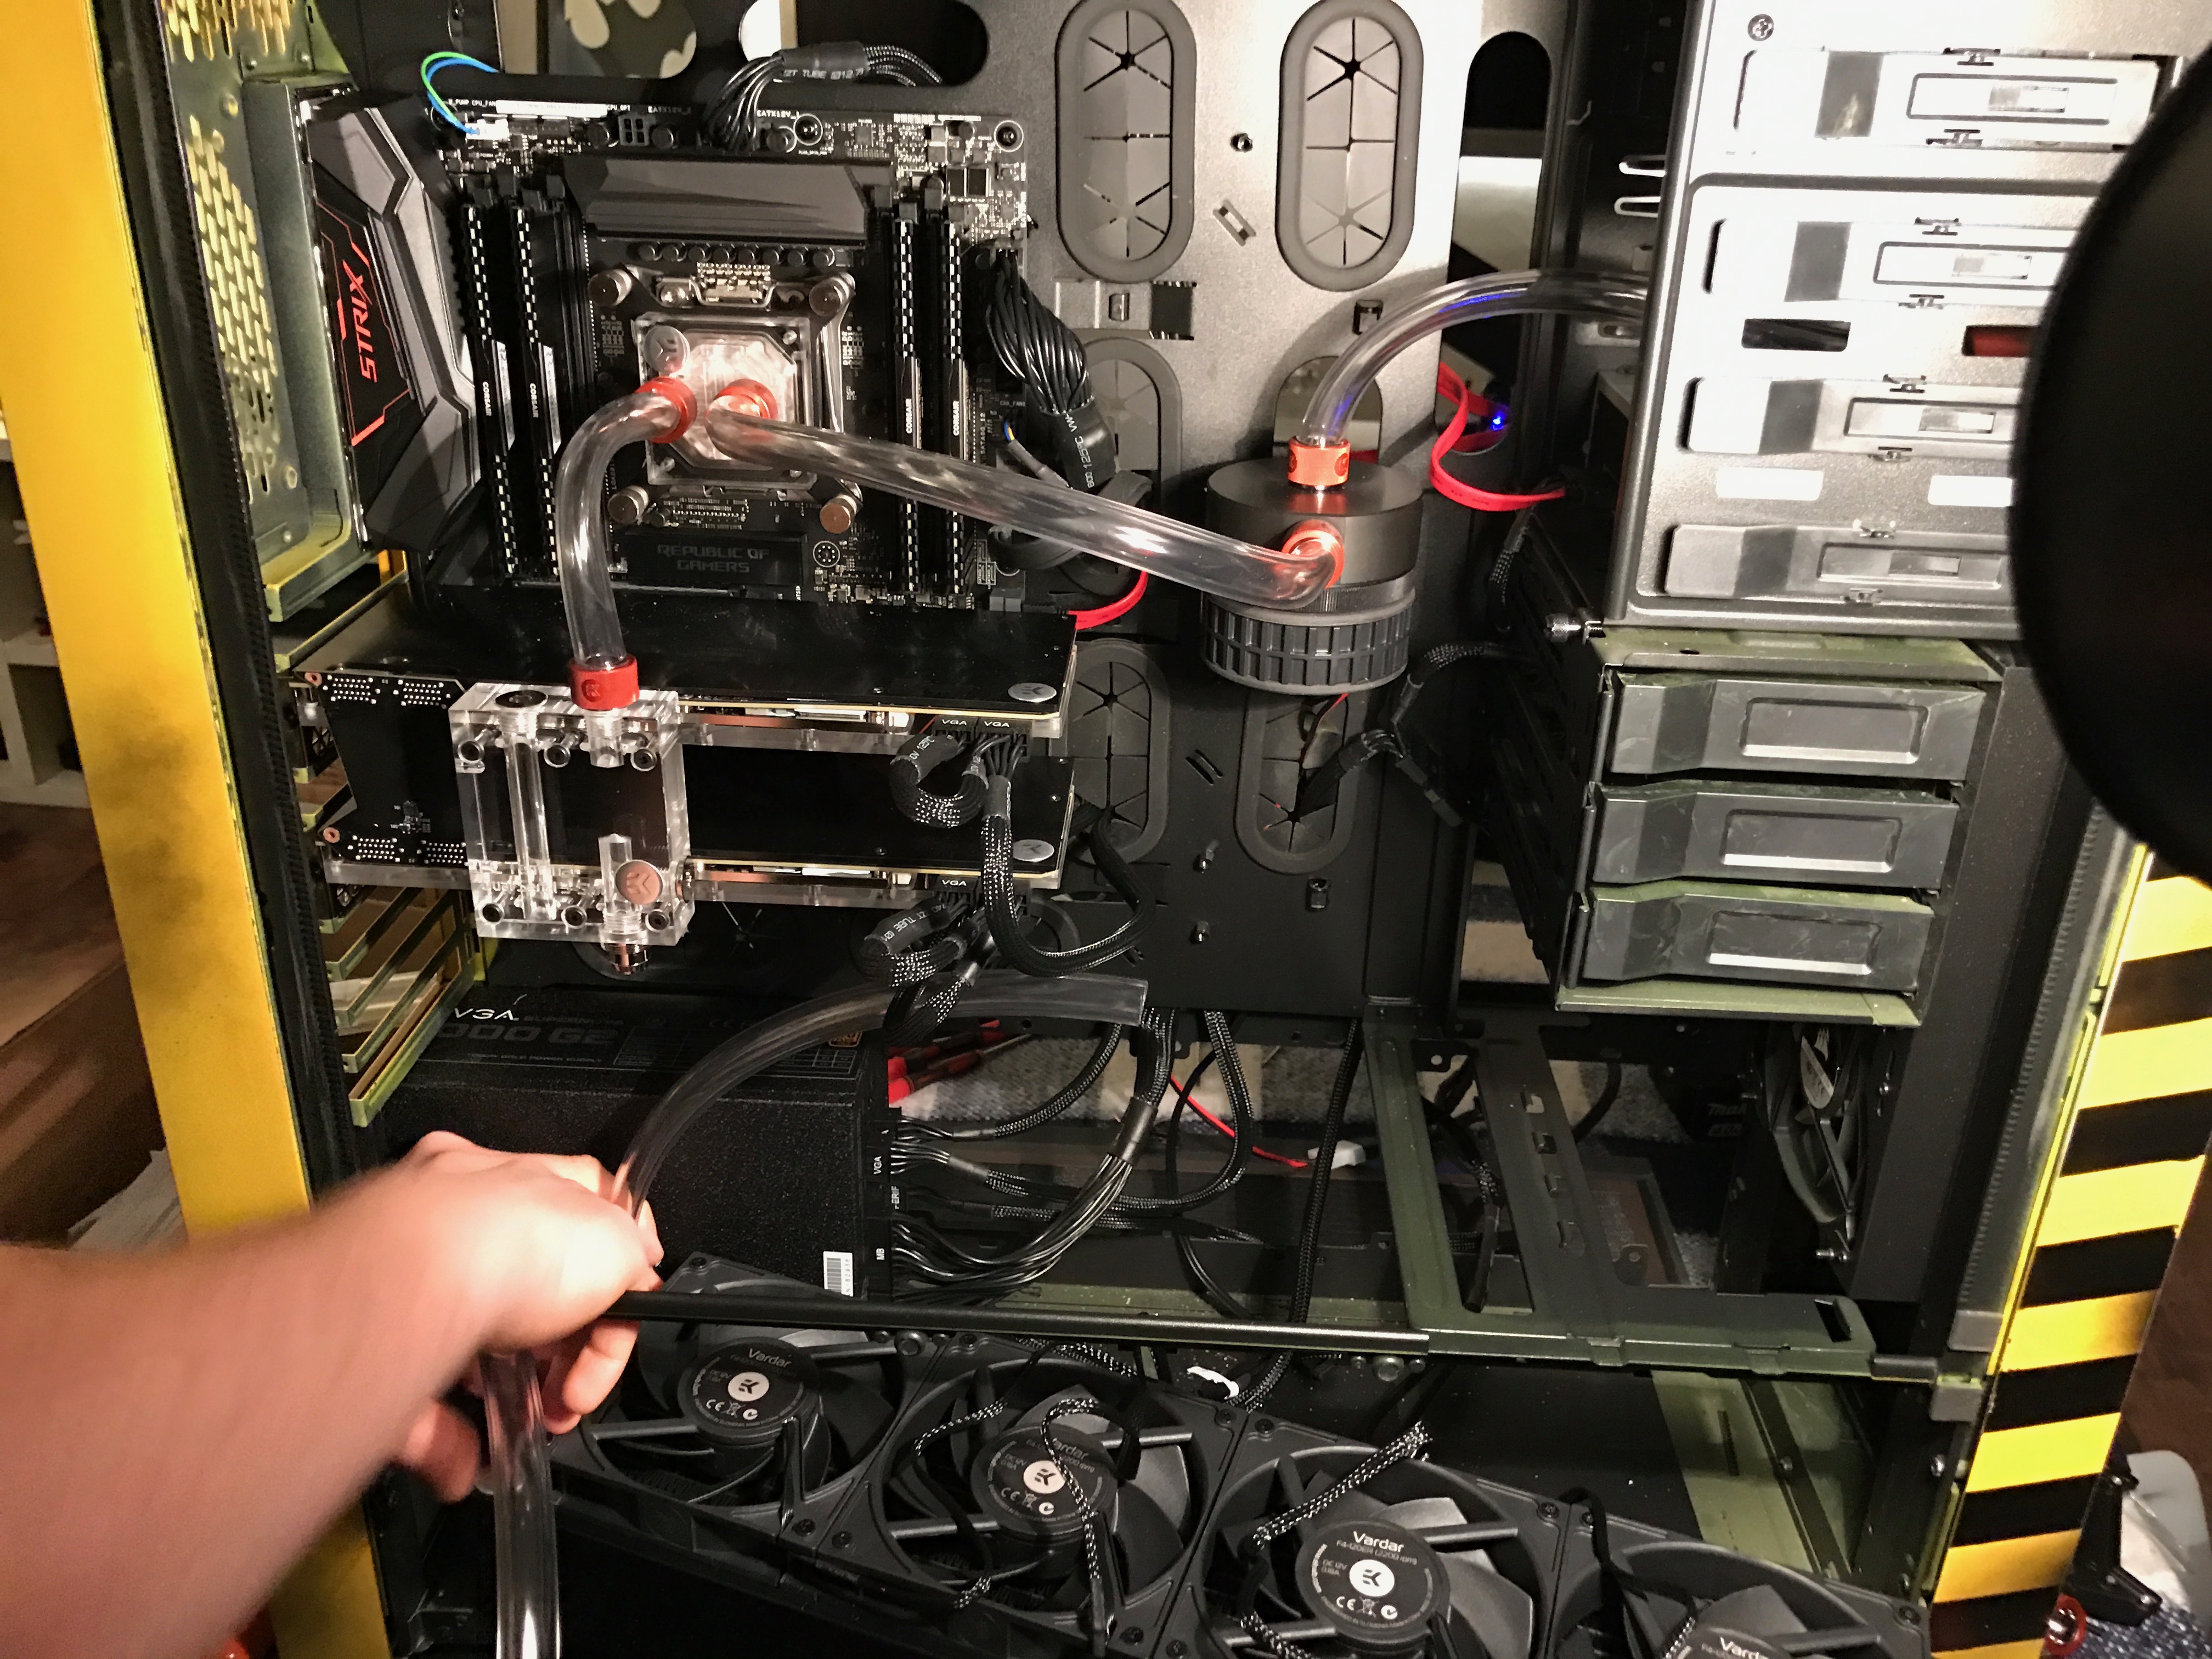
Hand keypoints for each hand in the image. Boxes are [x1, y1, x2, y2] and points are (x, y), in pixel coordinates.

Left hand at [374, 1132, 662, 1499]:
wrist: (413, 1284)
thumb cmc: (505, 1242)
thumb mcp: (619, 1238)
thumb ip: (635, 1256)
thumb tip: (638, 1278)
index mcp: (518, 1180)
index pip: (579, 1211)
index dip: (611, 1268)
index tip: (625, 1312)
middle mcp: (457, 1221)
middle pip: (524, 1287)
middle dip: (560, 1346)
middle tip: (576, 1380)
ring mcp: (411, 1279)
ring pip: (466, 1345)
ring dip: (505, 1392)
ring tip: (530, 1417)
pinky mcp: (374, 1344)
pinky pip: (416, 1399)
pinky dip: (447, 1434)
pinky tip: (469, 1452)